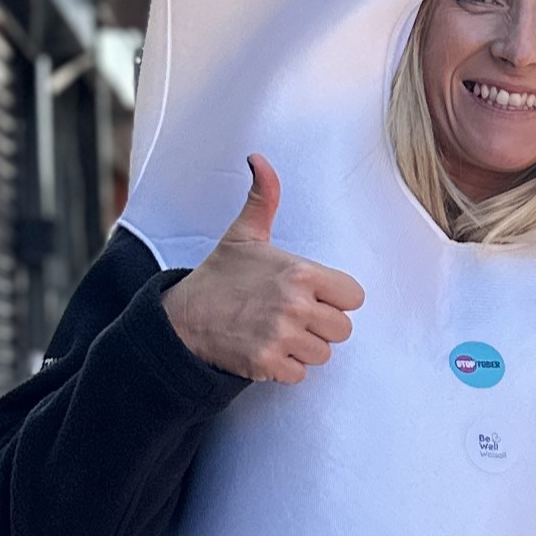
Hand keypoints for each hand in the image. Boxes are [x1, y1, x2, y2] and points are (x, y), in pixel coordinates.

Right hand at [162, 155, 365, 382]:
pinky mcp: (268, 364)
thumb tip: (259, 159)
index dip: (334, 298)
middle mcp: (295, 305)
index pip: (352, 297)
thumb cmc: (220, 277)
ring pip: (323, 354)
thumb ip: (264, 198)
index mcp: (300, 273)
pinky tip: (267, 350)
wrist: (183, 318)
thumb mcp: (244, 234)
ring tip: (277, 332)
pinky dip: (286, 368)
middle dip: (320, 326)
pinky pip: (300, 375)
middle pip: (342, 329)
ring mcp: (282, 337)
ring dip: (304, 348)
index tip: (312, 297)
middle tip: (292, 316)